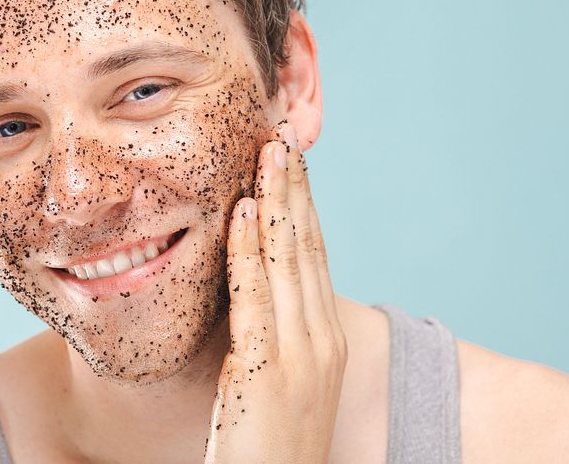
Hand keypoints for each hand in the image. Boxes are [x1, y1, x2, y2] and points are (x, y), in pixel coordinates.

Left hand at [203, 122, 347, 463]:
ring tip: (268, 152)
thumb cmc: (267, 450)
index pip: (314, 258)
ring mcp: (302, 356)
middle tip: (283, 136)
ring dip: (277, 201)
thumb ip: (268, 338)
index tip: (291, 164)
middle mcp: (322, 341)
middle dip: (295, 188)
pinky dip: (249, 251)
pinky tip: (244, 212)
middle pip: (308, 248)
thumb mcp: (273, 385)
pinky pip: (256, 298)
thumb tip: (247, 295)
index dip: (303, 206)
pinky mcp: (270, 373)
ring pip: (288, 261)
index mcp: (324, 341)